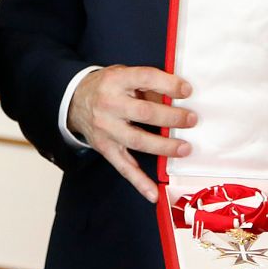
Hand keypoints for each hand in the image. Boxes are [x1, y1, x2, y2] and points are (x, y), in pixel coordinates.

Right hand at [66, 65, 194, 202]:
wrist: (75, 101)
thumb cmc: (107, 86)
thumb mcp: (124, 75)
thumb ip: (148, 85)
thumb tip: (177, 98)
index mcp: (116, 80)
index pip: (145, 78)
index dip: (168, 84)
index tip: (187, 90)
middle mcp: (109, 105)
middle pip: (144, 113)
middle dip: (171, 118)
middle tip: (191, 120)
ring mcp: (106, 129)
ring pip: (137, 140)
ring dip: (164, 146)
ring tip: (184, 148)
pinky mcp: (106, 148)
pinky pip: (123, 167)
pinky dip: (139, 182)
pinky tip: (154, 193)